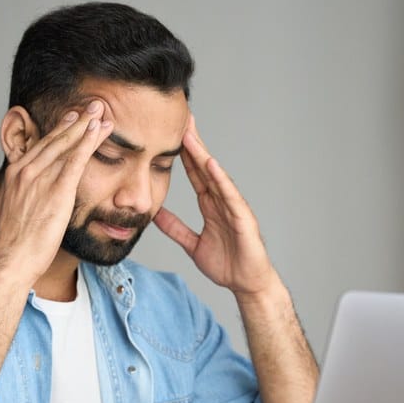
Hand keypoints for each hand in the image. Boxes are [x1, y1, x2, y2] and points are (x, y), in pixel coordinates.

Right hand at [0, 101, 112, 286]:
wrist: (10, 259)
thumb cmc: (3, 246)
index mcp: (14, 174)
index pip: (40, 147)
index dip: (58, 132)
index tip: (70, 120)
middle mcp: (26, 170)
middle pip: (56, 139)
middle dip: (76, 120)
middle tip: (92, 106)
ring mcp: (42, 178)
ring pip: (68, 144)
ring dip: (87, 125)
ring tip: (101, 111)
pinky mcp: (58, 190)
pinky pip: (77, 160)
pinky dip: (89, 141)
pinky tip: (100, 129)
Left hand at [153, 114, 278, 297]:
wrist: (247, 284)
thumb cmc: (227, 264)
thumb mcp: (192, 245)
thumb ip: (175, 229)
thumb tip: (156, 216)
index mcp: (211, 205)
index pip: (194, 173)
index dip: (182, 153)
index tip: (169, 132)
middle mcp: (222, 201)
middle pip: (204, 166)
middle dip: (192, 143)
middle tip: (181, 118)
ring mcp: (233, 207)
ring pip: (215, 176)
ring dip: (202, 155)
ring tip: (189, 135)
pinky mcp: (243, 218)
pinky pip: (230, 195)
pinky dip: (220, 179)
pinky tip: (210, 164)